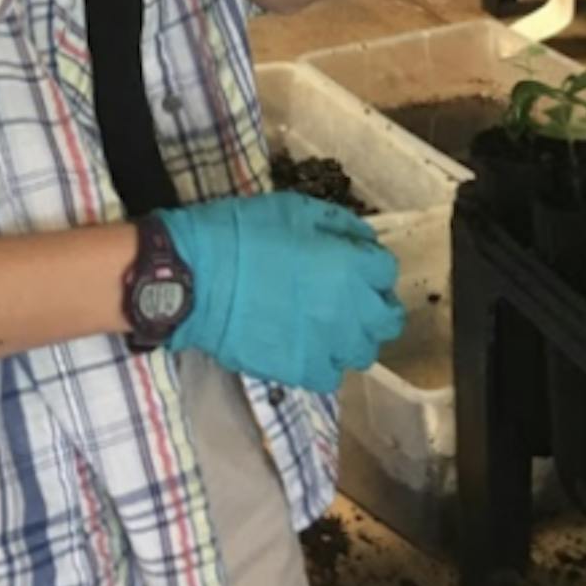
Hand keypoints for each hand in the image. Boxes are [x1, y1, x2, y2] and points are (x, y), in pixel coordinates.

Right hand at [160, 191, 404, 392]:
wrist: (198, 277)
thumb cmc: (245, 234)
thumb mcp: (296, 210)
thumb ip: (339, 225)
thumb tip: (363, 242)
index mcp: (351, 266)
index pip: (387, 271)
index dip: (371, 264)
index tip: (355, 263)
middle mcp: (350, 310)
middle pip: (386, 319)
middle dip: (374, 305)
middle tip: (350, 297)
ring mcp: (327, 346)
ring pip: (362, 352)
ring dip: (352, 337)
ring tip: (328, 325)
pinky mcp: (301, 371)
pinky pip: (331, 375)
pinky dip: (324, 363)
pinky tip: (307, 347)